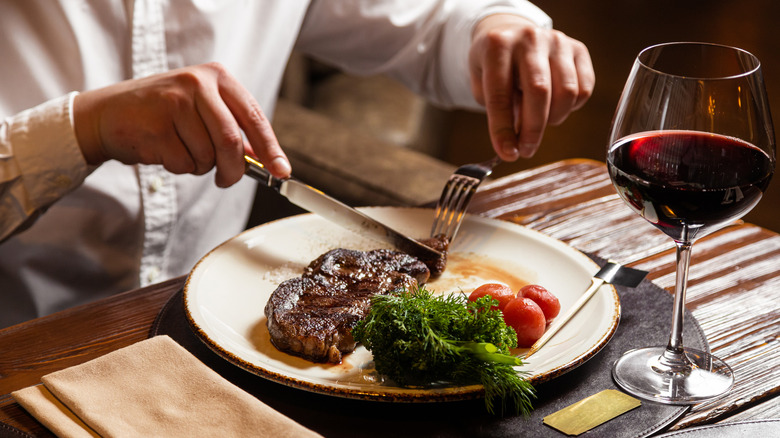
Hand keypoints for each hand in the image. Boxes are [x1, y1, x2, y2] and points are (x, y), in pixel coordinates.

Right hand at [73, 62, 290, 186]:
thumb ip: (233, 128)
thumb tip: (266, 161)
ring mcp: (174, 103)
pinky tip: (164, 150)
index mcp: (216, 76)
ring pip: (207, 156)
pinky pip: (183, 164)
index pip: (254, 116)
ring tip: (182, 150)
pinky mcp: (155, 126)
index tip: (281, 172)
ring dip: (200, 167)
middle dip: (233, 170)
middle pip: (231, 141)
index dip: (270, 149)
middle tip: (227, 180)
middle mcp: (197, 83)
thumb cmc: (162, 113)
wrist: (108, 113)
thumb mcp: (202, 108)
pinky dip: (180, 168)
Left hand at [469, 14, 594, 159]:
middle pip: (539, 91)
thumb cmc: (494, 65)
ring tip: (540, 121)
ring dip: (554, 118)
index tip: (507, 153)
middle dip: (533, 130)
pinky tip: (555, 105)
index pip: (500, 94)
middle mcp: (529, 38)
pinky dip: (571, 107)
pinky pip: (584, 89)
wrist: (512, 34)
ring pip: (567, 92)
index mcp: (497, 45)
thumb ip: (497, 111)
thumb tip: (513, 146)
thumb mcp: (482, 84)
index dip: (503, 129)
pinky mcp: (579, 49)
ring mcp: (557, 41)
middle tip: (526, 150)